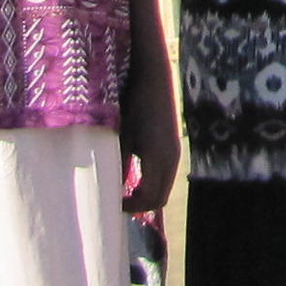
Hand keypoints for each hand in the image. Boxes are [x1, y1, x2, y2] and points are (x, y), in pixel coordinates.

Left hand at [120, 55, 180, 215]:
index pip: (150, 199)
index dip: (130, 207)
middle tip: (117, 202)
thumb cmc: (134, 105)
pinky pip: (165, 174)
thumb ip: (119, 166)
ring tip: (124, 189)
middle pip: (160, 198)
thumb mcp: (122, 137)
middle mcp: (171, 160)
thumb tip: (112, 191)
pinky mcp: (173, 145)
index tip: (111, 203)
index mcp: (159, 160)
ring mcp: (174, 152)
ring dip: (146, 193)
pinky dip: (151, 181)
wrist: (153, 78)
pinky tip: (134, 173)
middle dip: (140, 205)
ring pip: (164, 186)